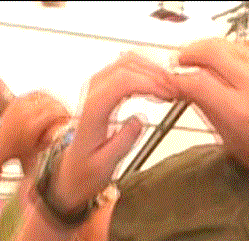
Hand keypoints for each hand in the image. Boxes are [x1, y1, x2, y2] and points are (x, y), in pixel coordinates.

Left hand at [0, 91, 70, 165]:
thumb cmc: (19, 150)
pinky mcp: (17, 101)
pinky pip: (34, 94)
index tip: (68, 117)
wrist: (0, 145)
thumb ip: (53, 135)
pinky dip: (42, 97)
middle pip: (50, 101)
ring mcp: (20, 105)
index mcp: (33, 125)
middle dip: (60, 106)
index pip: (55, 111)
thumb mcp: (40, 147)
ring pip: (43, 95)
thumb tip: (64, 125)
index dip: (64, 113)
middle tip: (64, 112)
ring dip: (52, 100)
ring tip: (56, 107)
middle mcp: (26, 112)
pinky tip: (45, 103)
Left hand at [55, 53, 177, 209]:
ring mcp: (96, 87)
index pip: (122, 82)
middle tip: (176, 90)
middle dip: (155, 74)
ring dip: (152, 70)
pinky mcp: (103, 88)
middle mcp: (92, 93)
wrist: (72, 170)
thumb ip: (123, 141)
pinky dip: (145, 71)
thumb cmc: (86, 169)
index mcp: (92, 110)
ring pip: (127, 62)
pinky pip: (126, 68)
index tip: (169, 94)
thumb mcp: (104, 165)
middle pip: (127, 66)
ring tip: (171, 89)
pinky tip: (158, 87)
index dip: (150, 83)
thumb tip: (140, 119)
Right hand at [173, 38, 248, 184]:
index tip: (168, 83)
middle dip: (189, 54)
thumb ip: (205, 107)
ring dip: (205, 49)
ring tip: (195, 61)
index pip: (197, 82)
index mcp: (239, 109)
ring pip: (225, 43)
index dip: (177, 80)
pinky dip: (226, 49)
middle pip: (211, 51)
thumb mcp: (225, 136)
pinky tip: (220, 61)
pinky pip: (241, 45)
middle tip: (178, 63)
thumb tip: (184, 88)